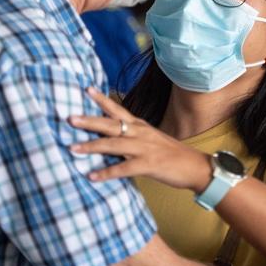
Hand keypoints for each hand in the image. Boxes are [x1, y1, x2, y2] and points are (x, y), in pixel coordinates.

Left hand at [69, 87, 212, 191]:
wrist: (195, 167)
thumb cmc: (171, 155)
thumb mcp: (150, 140)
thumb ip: (132, 137)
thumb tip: (111, 138)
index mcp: (140, 126)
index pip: (118, 110)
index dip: (102, 100)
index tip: (86, 89)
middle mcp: (140, 133)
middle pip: (111, 124)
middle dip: (89, 121)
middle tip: (69, 118)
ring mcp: (144, 148)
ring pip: (113, 144)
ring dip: (91, 146)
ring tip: (72, 148)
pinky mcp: (149, 165)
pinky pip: (123, 169)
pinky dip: (106, 173)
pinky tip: (91, 176)